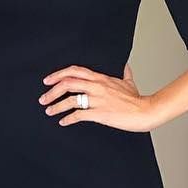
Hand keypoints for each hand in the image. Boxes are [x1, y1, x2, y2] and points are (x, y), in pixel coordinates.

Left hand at [39, 62, 159, 131]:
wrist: (145, 111)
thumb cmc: (137, 99)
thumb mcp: (129, 82)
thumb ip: (125, 73)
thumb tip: (126, 65)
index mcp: (100, 78)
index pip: (74, 71)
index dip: (58, 74)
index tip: (48, 80)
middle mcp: (96, 87)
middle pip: (68, 83)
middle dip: (51, 91)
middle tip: (43, 98)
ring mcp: (97, 100)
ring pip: (70, 100)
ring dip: (56, 105)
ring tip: (49, 111)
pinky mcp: (99, 113)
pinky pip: (78, 115)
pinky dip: (67, 118)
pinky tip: (63, 122)